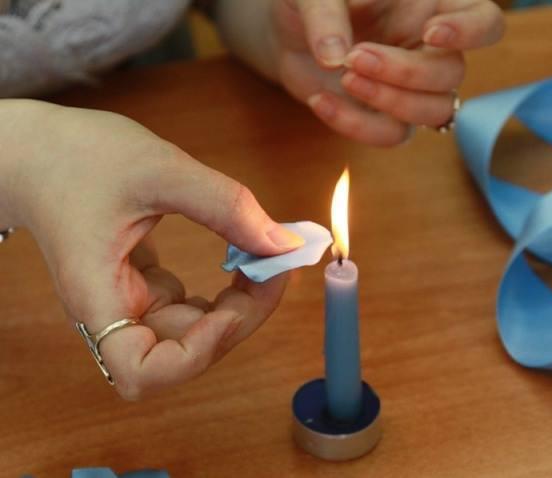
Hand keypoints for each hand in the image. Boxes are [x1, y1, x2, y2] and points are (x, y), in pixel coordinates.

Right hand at [0, 100, 303, 398]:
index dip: (194, 354)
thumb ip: (225, 206)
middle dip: (240, 317)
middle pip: (185, 351)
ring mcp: (129, 301)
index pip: (142, 373)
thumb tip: (284, 244)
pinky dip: (224, 290)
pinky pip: (190, 307)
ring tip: (264, 258)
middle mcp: (114, 311)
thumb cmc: (77, 156)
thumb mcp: (159, 170)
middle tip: (276, 266)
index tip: (230, 308)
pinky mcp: (141, 286)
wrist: (36, 148)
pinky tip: (240, 254)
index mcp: (98, 297)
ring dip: (238, 305)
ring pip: (195, 332)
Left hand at [271, 0, 503, 145]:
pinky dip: (355, 125)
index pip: (484, 21)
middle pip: (452, 74)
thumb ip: (326, 14)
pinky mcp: (384, 116)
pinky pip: (391, 135)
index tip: (431, 33)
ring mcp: (410, 88)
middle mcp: (429, 49)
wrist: (286, 34)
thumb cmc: (310, 2)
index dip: (470, 32)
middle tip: (355, 57)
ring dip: (390, 101)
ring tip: (344, 76)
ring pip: (434, 112)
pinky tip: (320, 101)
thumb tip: (336, 56)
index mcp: (431, 6)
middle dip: (406, 72)